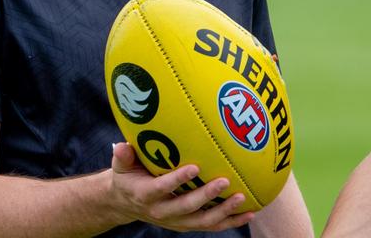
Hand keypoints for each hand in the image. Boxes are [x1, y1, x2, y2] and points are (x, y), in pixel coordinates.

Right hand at [108, 142, 253, 231]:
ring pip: (203, 220)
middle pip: (186, 207)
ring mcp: (177, 220)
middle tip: (224, 181)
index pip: (161, 188)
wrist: (127, 204)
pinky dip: (231, 221)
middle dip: (206, 196)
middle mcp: (162, 211)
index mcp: (146, 195)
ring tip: (242, 199)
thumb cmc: (128, 177)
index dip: (177, 180)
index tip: (194, 167)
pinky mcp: (188, 224)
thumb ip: (123, 156)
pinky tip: (250, 212)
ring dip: (223, 211)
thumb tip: (122, 145)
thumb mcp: (120, 167)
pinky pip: (212, 225)